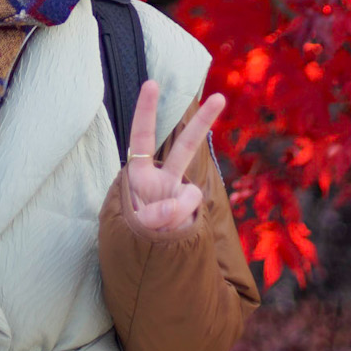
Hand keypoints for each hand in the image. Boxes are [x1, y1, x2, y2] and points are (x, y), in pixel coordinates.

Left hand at [123, 79, 225, 234]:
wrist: (148, 267)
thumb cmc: (131, 238)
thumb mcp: (131, 225)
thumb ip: (154, 215)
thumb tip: (178, 207)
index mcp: (139, 176)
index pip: (142, 138)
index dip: (146, 111)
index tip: (152, 84)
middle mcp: (162, 181)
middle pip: (184, 147)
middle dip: (203, 123)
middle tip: (219, 97)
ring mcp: (179, 198)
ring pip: (191, 193)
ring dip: (176, 212)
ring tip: (159, 231)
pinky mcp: (192, 215)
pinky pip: (191, 216)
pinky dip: (180, 226)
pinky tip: (171, 236)